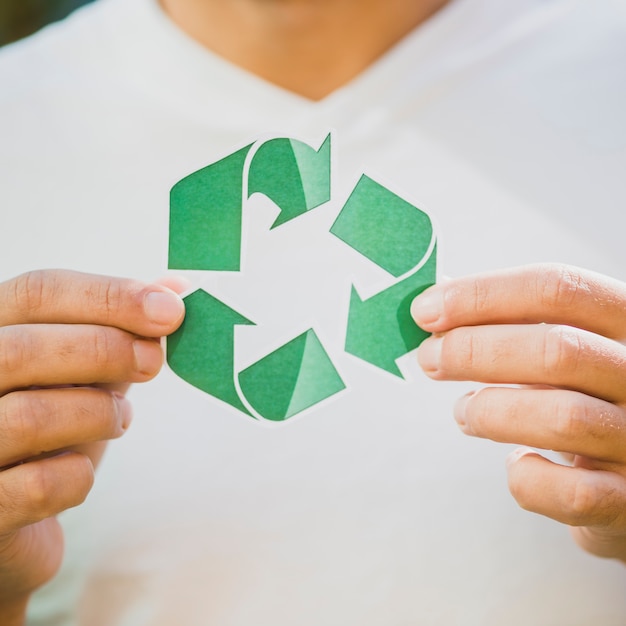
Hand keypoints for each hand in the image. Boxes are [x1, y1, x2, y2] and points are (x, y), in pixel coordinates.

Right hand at [0, 270, 183, 618]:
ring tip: (119, 418)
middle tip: (154, 362)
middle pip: (21, 350)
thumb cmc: (50, 428)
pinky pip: (37, 486)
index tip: (170, 309)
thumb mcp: (83, 369)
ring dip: (98, 415)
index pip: (38, 292)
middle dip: (105, 351)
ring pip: (28, 417)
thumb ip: (120, 327)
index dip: (110, 296)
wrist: (14, 509)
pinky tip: (81, 470)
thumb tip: (178, 286)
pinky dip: (78, 476)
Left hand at [411, 263, 625, 561]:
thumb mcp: (573, 349)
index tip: (427, 311)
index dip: (482, 296)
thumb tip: (437, 314)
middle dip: (473, 351)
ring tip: (464, 413)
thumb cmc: (590, 398)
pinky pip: (572, 493)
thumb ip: (520, 329)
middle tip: (431, 359)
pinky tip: (518, 465)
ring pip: (561, 417)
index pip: (559, 289)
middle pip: (556, 349)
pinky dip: (528, 479)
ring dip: (490, 412)